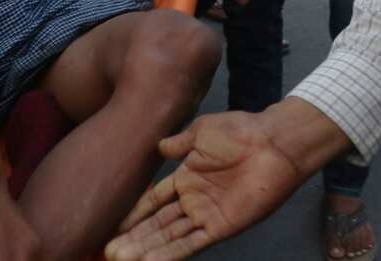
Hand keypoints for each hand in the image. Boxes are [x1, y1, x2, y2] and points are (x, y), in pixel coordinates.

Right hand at [104, 113, 303, 260]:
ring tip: (121, 259)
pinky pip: (192, 243)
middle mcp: (194, 200)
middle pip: (157, 224)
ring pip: (170, 237)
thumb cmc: (240, 132)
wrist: (271, 142)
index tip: (114, 226)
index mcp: (187, 178)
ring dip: (146, 249)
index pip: (154, 201)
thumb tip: (159, 146)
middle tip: (109, 251)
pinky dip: (172, 253)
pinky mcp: (222, 226)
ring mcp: (207, 215)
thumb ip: (179, 143)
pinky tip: (151, 260)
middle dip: (134, 238)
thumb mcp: (201, 132)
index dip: (134, 214)